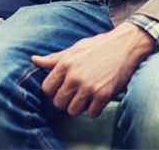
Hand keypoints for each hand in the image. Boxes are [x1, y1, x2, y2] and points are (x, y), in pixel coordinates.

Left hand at [30, 23, 155, 117]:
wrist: (125, 45)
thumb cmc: (98, 46)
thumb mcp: (73, 49)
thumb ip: (53, 58)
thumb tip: (33, 60)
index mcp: (64, 64)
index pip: (46, 88)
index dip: (52, 92)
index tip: (60, 90)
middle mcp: (74, 76)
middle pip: (58, 102)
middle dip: (64, 102)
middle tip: (72, 96)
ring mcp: (89, 86)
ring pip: (73, 111)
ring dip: (78, 107)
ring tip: (84, 98)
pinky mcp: (104, 94)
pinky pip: (91, 113)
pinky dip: (93, 110)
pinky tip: (96, 100)